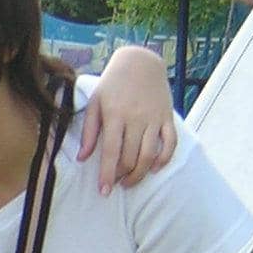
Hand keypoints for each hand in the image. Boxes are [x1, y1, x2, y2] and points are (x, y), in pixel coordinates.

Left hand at [77, 44, 176, 193]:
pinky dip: (164, 159)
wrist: (140, 61)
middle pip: (131, 158)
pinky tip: (154, 168)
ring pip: (149, 155)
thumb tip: (82, 158)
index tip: (103, 192)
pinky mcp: (168, 117)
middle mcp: (136, 118)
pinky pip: (170, 144)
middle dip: (121, 176)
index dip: (106, 175)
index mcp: (115, 115)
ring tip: (129, 182)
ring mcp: (154, 118)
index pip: (110, 152)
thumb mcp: (95, 102)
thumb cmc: (113, 83)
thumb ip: (89, 132)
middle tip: (114, 183)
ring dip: (140, 174)